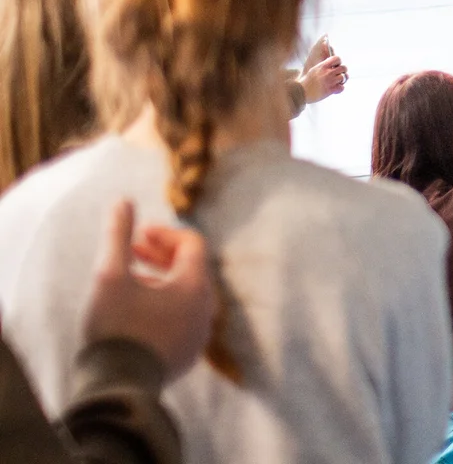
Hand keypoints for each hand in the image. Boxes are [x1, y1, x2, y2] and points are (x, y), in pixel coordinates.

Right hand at [82, 200, 215, 381]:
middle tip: (134, 248)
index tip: (138, 232)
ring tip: (130, 276)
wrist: (118, 386)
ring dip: (161, 278)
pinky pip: (181, 319)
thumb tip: (123, 201)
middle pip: (191, 268)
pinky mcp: (187, 354)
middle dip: (162, 253)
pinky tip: (136, 308)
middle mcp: (206, 308)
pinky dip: (164, 304)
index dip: (165, 233)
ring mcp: (199, 334)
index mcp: (195, 285)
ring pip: (186, 294)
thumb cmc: (116, 327)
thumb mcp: (110, 275)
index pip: (191, 244)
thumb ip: (118, 236)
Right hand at [298, 38, 346, 103]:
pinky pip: (342, 87)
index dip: (339, 62)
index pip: (337, 58)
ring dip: (342, 80)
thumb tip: (331, 63)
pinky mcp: (331, 90)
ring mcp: (330, 81)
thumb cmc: (306, 82)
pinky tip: (335, 90)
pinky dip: (340, 89)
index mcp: (323, 66)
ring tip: (336, 83)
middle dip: (343, 71)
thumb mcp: (314, 70)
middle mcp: (327, 72)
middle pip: (344, 68)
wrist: (301, 92)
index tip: (336, 66)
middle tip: (338, 75)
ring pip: (344, 77)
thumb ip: (323, 66)